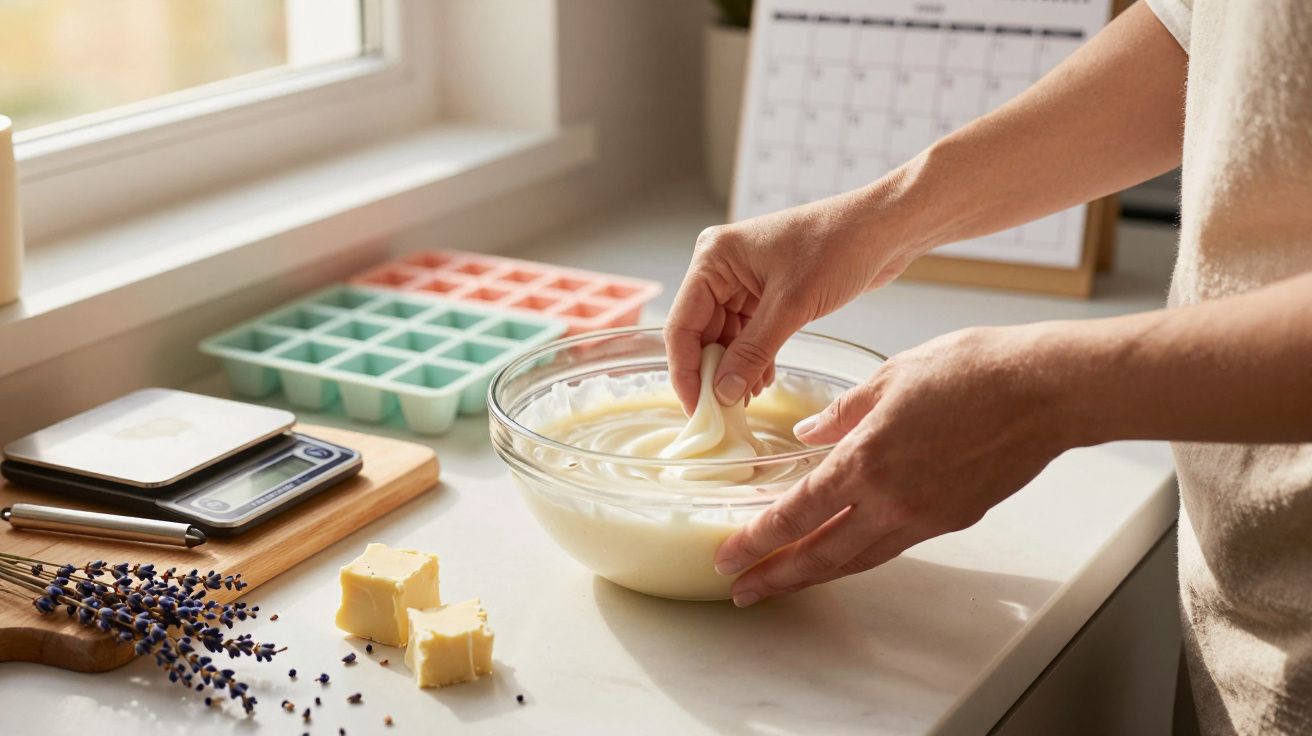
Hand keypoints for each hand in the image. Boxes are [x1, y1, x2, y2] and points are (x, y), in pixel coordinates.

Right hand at [665, 184, 930, 413]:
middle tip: (722, 412)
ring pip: (725, 337)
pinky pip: (748, 334)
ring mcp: (744, 281)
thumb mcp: (791, 305)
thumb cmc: (839, 246)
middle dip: (712, 373)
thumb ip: (752, 352)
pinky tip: (763, 382)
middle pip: (700, 333)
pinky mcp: (767, 293)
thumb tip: (722, 393)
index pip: (682, 325)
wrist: (884, 229)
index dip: (686, 371)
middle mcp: (721, 268)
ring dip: (734, 369)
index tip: (696, 408)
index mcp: (713, 259)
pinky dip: (753, 359)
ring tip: (745, 401)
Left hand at [714, 324, 1078, 606]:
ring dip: (815, 574)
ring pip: (857, 559)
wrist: (1045, 390)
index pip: (796, 514)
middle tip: (742, 590)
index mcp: (866, 461)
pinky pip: (893, 546)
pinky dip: (859, 556)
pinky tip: (843, 553)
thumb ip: (841, 414)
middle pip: (821, 555)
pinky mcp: (953, 519)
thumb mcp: (890, 376)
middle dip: (776, 576)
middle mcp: (891, 500)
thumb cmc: (971, 370)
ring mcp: (925, 516)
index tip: (728, 556)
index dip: (757, 541)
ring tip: (782, 582)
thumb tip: (807, 434)